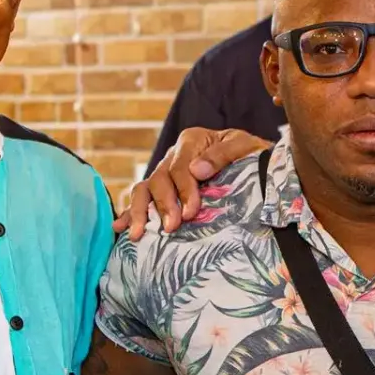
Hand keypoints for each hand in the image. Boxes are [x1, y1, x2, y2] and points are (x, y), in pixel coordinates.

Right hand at [117, 128, 267, 239]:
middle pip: (159, 179)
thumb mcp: (244, 146)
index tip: (191, 212)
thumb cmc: (251, 154)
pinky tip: (121, 227)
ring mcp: (165, 172)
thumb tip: (197, 169)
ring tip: (138, 234)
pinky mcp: (162, 189)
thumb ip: (223, 154)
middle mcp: (173, 156)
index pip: (180, 167)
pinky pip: (141, 199)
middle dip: (164, 205)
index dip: (184, 190)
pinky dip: (130, 212)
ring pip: (144, 189)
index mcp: (192, 141)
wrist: (253, 162)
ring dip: (140, 211)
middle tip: (171, 228)